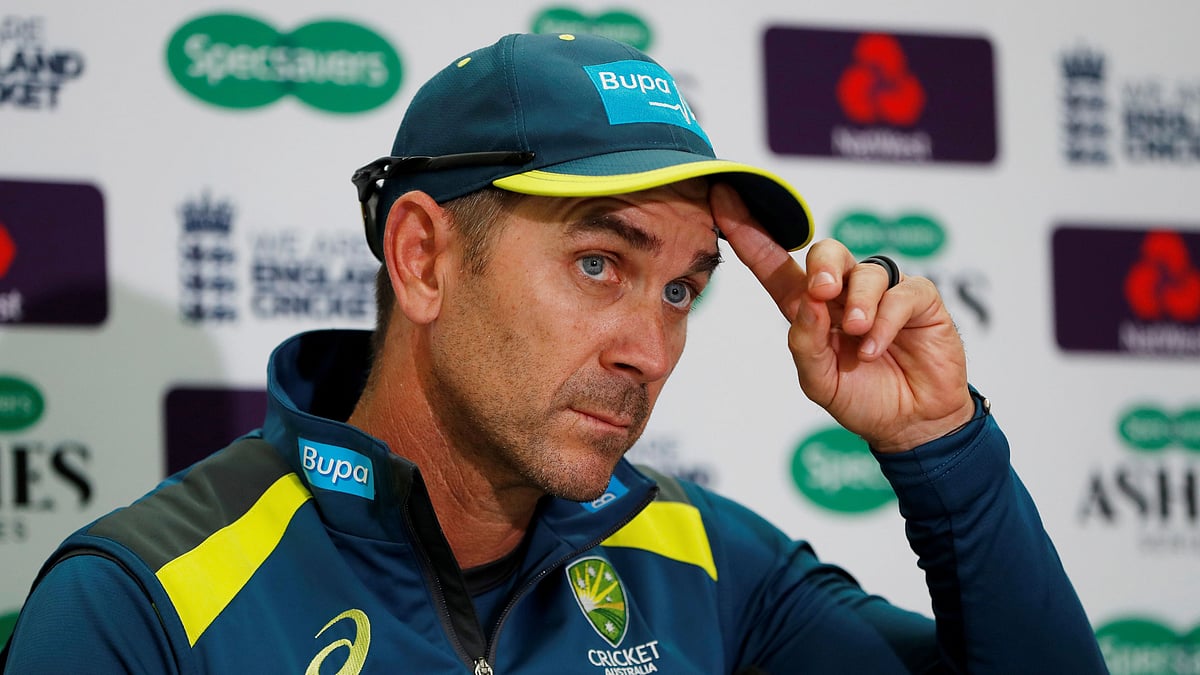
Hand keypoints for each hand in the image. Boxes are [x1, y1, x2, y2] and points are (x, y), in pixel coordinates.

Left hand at [711, 184, 974, 452]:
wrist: (912, 424)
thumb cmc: (863, 399)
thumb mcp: (820, 381)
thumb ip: (806, 345)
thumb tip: (808, 303)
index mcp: (810, 309)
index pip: (775, 264)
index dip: (750, 233)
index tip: (723, 199)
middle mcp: (845, 292)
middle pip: (826, 252)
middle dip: (822, 266)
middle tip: (823, 292)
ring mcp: (883, 293)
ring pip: (866, 271)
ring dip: (858, 303)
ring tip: (857, 334)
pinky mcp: (919, 300)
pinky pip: (902, 292)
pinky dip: (887, 319)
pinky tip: (876, 346)